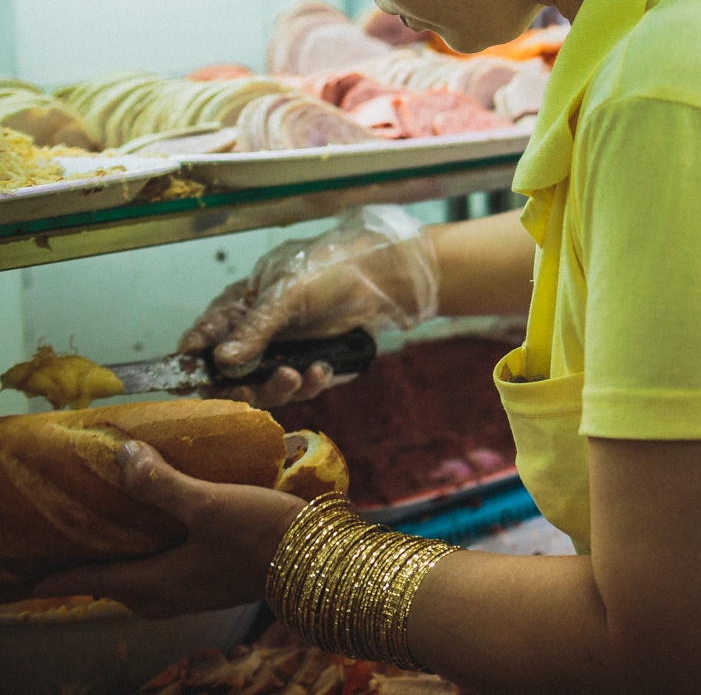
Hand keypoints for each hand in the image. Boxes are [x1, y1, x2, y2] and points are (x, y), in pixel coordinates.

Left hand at [34, 442, 303, 616]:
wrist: (321, 559)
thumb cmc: (263, 535)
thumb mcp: (210, 504)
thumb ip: (161, 483)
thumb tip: (121, 455)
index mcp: (154, 583)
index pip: (87, 580)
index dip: (53, 576)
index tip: (27, 575)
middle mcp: (166, 595)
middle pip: (111, 584)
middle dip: (86, 566)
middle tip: (65, 542)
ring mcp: (192, 591)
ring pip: (140, 579)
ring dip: (122, 559)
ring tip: (108, 532)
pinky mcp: (214, 580)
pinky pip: (165, 572)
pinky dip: (150, 554)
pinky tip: (161, 530)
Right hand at [181, 206, 437, 407]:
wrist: (383, 274)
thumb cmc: (330, 267)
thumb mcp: (287, 293)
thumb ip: (254, 328)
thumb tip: (221, 361)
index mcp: (237, 308)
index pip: (201, 343)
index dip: (192, 366)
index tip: (191, 385)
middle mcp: (254, 333)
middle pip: (228, 377)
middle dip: (242, 387)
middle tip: (256, 389)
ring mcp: (282, 350)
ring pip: (264, 387)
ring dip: (278, 388)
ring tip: (298, 375)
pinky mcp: (309, 361)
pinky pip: (299, 386)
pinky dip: (308, 383)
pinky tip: (322, 370)